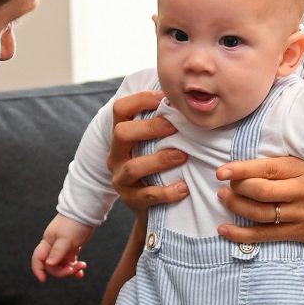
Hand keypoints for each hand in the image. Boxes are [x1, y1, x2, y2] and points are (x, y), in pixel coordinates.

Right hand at [31, 215, 92, 282]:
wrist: (86, 212)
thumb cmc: (74, 223)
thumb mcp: (66, 239)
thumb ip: (57, 252)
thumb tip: (49, 264)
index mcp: (48, 243)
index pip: (38, 259)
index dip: (38, 269)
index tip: (43, 280)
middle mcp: (53, 246)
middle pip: (52, 265)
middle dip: (62, 271)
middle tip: (74, 269)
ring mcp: (62, 248)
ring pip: (62, 265)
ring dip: (71, 269)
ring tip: (82, 266)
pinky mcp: (71, 248)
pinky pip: (71, 261)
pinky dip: (75, 267)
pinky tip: (81, 271)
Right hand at [107, 90, 188, 219]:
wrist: (150, 208)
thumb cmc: (157, 166)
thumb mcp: (154, 143)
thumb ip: (164, 123)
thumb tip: (187, 96)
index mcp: (121, 136)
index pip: (120, 109)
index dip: (139, 99)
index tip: (164, 97)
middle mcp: (116, 155)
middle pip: (121, 133)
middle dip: (149, 128)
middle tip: (175, 126)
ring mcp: (121, 179)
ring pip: (133, 167)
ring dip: (160, 160)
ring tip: (183, 156)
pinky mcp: (131, 200)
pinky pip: (147, 196)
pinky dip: (167, 192)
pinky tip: (184, 188)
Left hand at [215, 156, 303, 244]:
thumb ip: (286, 166)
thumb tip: (253, 164)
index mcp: (301, 170)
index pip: (266, 168)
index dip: (240, 170)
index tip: (222, 171)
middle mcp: (299, 192)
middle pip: (259, 191)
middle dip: (236, 189)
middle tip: (223, 186)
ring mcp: (299, 215)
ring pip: (259, 213)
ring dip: (235, 207)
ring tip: (222, 200)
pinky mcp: (298, 233)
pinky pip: (265, 235)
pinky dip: (242, 234)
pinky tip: (225, 230)